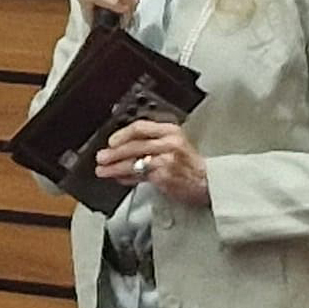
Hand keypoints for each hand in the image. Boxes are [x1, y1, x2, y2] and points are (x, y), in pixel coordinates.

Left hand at [95, 118, 209, 204]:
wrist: (207, 180)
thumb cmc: (188, 164)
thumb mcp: (174, 143)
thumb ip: (151, 142)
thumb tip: (122, 147)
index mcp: (170, 131)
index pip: (141, 127)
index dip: (122, 134)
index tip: (111, 141)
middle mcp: (169, 143)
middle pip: (134, 145)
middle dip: (113, 153)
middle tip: (101, 157)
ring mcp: (167, 160)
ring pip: (134, 162)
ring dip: (115, 167)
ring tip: (103, 170)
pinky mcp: (164, 176)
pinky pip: (139, 176)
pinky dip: (126, 177)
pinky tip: (119, 178)